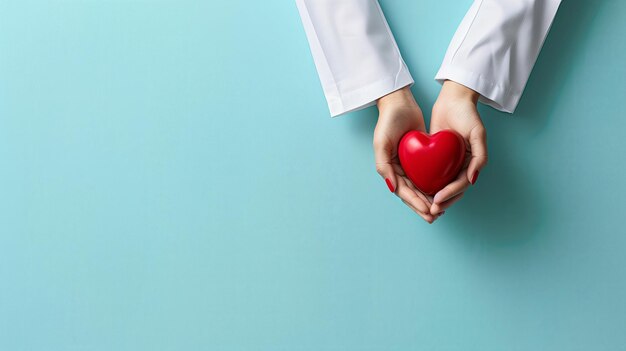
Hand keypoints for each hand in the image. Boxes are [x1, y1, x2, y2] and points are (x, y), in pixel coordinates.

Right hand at [374, 87, 439, 222]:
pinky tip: (442, 191)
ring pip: (419, 187)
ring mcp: (409, 164)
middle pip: (411, 193)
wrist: (399, 103)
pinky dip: (433, 185)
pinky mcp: (419, 157)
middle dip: (422, 206)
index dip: (414, 202)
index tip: (428, 211)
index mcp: (388, 168)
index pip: (402, 191)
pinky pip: (426, 175)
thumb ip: (383, 166)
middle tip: (435, 216)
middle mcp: (398, 169)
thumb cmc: (388, 121)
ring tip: (439, 210)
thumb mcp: (381, 143)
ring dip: (428, 199)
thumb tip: (392, 188)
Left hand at [429, 80, 487, 215]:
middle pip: (451, 190)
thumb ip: (480, 157)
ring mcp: (448, 162)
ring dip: (433, 198)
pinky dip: (425, 184)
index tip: (437, 200)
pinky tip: (415, 191)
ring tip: (423, 208)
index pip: (461, 184)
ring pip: (440, 185)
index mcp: (472, 163)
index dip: (450, 194)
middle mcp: (461, 165)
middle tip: (430, 211)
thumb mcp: (478, 133)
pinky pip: (430, 174)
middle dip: (442, 202)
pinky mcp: (436, 157)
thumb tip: (473, 180)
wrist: (453, 99)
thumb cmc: (468, 115)